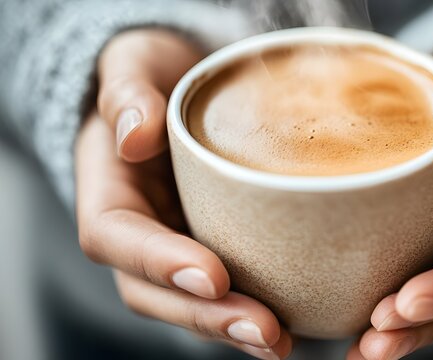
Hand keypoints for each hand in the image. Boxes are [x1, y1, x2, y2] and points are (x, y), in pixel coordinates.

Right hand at [76, 29, 290, 359]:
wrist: (177, 87)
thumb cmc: (153, 75)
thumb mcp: (134, 65)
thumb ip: (127, 94)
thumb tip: (135, 138)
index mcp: (108, 192)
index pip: (117, 238)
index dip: (159, 262)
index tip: (213, 274)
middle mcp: (137, 233)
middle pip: (154, 292)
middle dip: (206, 315)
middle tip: (264, 329)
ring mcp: (172, 246)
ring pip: (189, 304)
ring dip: (232, 328)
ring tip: (281, 342)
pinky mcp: (209, 248)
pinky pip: (222, 290)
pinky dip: (249, 312)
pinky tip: (293, 325)